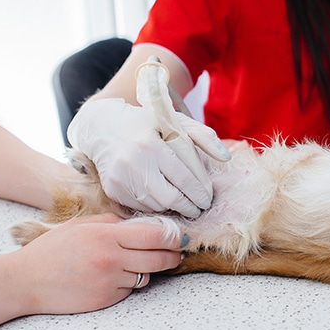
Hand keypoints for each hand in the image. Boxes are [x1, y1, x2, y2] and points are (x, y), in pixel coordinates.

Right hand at [9, 213, 185, 314]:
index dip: (173, 236)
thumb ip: (112, 222)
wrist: (24, 281)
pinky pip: (129, 290)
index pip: (155, 235)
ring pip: (146, 276)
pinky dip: (127, 284)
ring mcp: (109, 281)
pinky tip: (111, 278)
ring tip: (134, 263)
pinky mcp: (106, 299)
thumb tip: (139, 222)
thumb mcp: (80, 226)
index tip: (180, 237)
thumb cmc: (51, 250)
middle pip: (159, 258)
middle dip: (173, 256)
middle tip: (177, 253)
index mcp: (106, 236)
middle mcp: (111, 259)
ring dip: (147, 270)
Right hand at [67, 98, 230, 216]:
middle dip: (190, 206)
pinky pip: (141, 207)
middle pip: (171, 198)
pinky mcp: (112, 191)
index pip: (184, 178)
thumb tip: (226, 158)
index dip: (200, 192)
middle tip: (200, 207)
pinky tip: (164, 199)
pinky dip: (156, 206)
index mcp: (151, 145)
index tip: (209, 198)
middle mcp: (132, 163)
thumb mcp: (176, 121)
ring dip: (174, 207)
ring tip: (184, 203)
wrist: (102, 127)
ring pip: (156, 205)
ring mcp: (120, 179)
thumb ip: (204, 137)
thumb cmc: (147, 124)